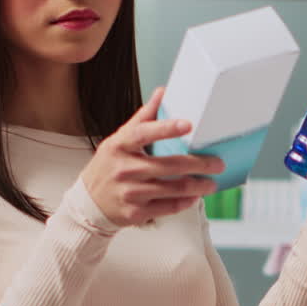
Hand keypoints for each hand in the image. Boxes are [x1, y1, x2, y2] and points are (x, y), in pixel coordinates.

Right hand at [81, 87, 224, 227]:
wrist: (88, 202)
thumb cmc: (109, 166)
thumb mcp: (119, 140)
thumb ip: (143, 118)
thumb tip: (163, 92)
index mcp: (120, 146)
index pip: (143, 133)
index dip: (166, 128)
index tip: (188, 124)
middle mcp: (124, 169)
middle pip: (168, 166)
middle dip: (199, 165)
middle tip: (217, 163)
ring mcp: (129, 193)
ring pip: (172, 189)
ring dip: (198, 186)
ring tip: (211, 183)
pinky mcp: (135, 213)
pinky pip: (168, 207)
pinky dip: (185, 202)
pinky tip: (194, 196)